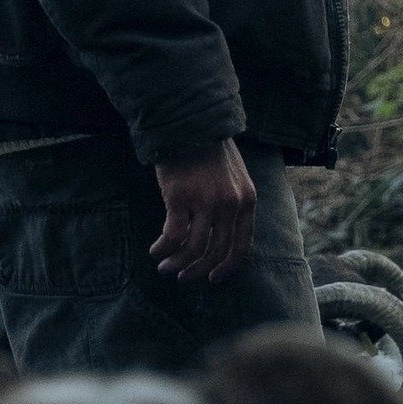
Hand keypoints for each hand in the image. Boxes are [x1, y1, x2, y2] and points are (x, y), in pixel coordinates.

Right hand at [149, 140, 258, 283]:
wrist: (190, 125)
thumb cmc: (210, 151)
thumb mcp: (235, 178)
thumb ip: (234, 205)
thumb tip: (220, 236)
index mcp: (247, 201)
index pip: (241, 246)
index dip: (227, 267)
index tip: (213, 278)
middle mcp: (230, 205)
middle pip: (216, 251)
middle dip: (199, 271)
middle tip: (184, 278)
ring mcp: (206, 202)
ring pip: (194, 249)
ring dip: (178, 263)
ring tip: (164, 267)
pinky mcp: (180, 198)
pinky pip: (173, 236)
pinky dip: (163, 248)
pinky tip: (155, 250)